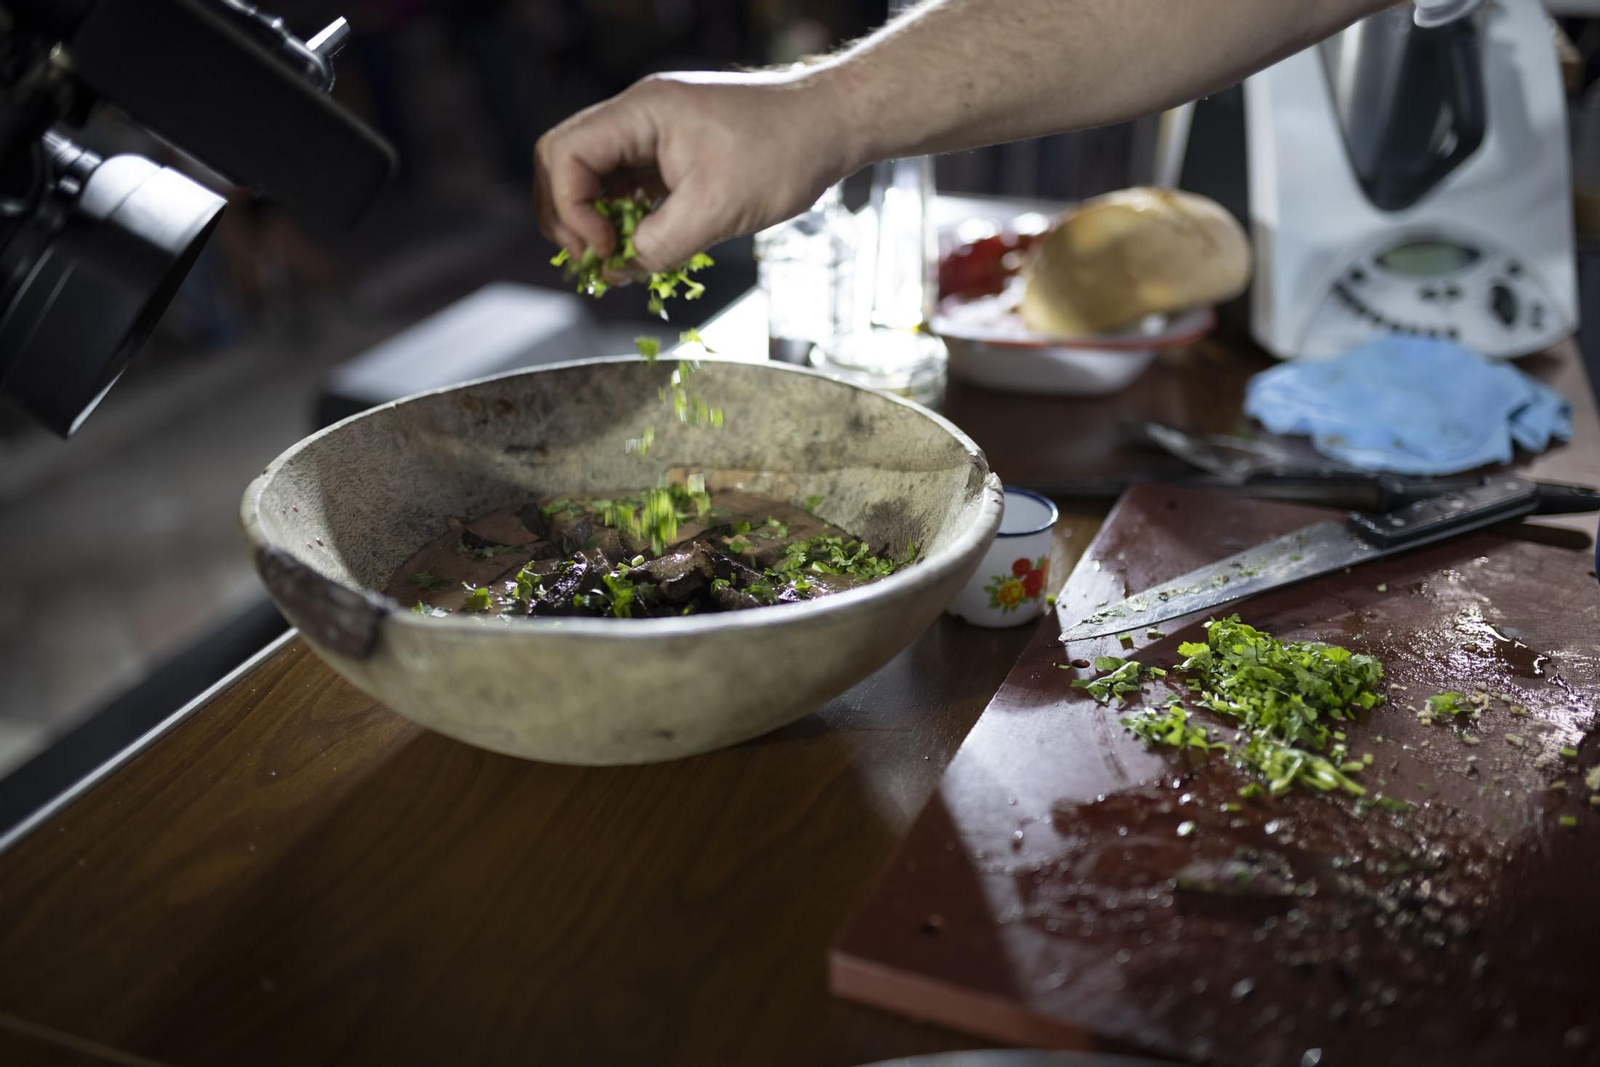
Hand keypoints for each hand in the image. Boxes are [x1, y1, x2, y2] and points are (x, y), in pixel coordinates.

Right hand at [534, 69, 855, 273]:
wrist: (828, 126)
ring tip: (614, 259)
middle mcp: (637, 117)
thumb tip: (619, 270)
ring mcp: (651, 135)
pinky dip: (621, 218)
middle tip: (595, 259)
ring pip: (591, 176)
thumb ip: (660, 244)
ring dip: (592, 220)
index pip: (565, 154)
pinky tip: (637, 247)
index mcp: (640, 113)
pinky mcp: (668, 155)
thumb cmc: (783, 152)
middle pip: (563, 161)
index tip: (606, 247)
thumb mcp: (717, 210)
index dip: (572, 209)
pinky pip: (624, 185)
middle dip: (567, 215)